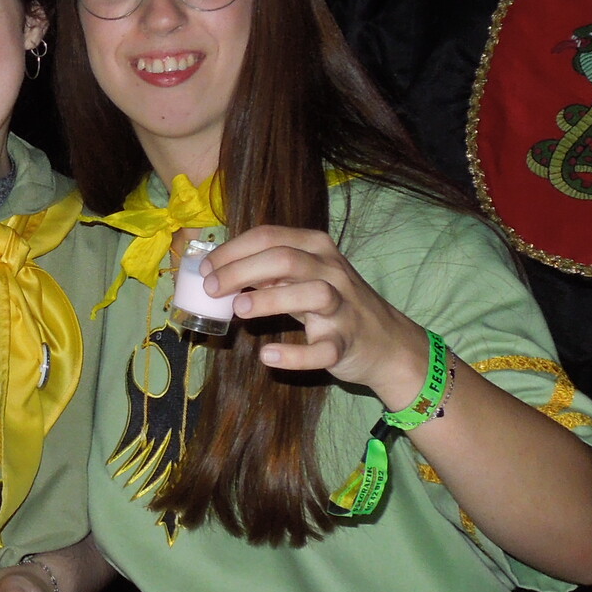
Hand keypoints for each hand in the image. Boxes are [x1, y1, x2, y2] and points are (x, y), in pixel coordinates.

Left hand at [203, 226, 431, 407]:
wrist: (385, 342)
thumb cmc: (335, 303)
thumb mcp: (304, 275)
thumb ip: (269, 270)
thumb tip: (220, 270)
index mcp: (316, 248)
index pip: (270, 236)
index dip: (232, 251)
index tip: (205, 269)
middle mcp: (332, 271)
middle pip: (285, 258)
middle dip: (242, 270)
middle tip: (212, 288)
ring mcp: (343, 307)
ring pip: (312, 293)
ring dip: (271, 299)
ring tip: (240, 310)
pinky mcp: (346, 343)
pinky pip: (323, 348)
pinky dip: (295, 354)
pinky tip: (268, 355)